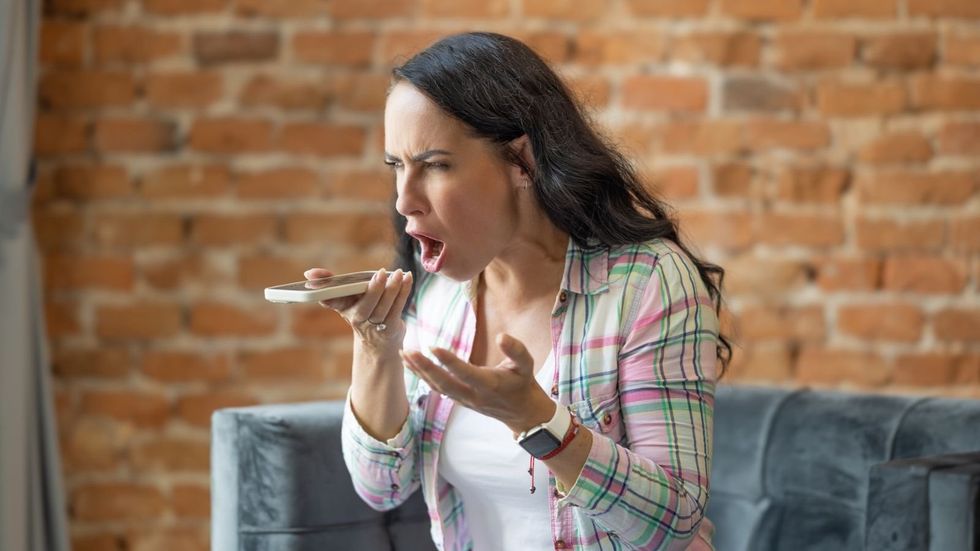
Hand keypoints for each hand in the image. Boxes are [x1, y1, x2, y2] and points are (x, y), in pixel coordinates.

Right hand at [303, 268, 412, 353]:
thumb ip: (332, 284)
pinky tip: (408, 278)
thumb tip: (309, 274)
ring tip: (399, 273)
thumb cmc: (361, 312)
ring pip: (385, 306)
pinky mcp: (391, 328)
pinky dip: (404, 291)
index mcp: (344, 308)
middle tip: (380, 273)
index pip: (332, 300)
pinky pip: (398, 307)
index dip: (324, 291)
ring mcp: (375, 325)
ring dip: (393, 289)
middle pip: (366, 305)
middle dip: (373, 290)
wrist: (377, 344)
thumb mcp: (346, 299)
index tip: (311, 280)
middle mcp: (357, 319)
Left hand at [400, 333, 554, 433]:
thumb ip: (516, 349)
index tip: (433, 347)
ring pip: (438, 388)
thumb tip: (502, 336)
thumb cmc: (523, 383)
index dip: (449, 362)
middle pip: (445, 384)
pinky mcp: (459, 401)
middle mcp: (474, 395)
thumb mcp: (526, 364)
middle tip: (409, 351)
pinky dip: (423, 377)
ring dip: (419, 372)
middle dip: (426, 368)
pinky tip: (411, 365)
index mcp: (490, 385)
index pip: (466, 373)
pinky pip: (438, 390)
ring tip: (404, 353)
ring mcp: (464, 400)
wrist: (522, 413)